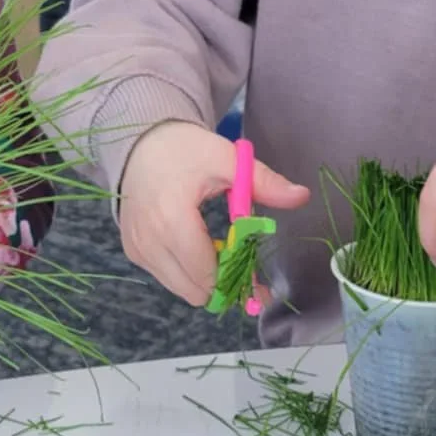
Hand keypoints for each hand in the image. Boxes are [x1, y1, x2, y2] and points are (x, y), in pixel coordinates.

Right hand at [119, 121, 309, 305]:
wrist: (141, 144)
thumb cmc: (185, 150)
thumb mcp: (227, 160)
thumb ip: (264, 183)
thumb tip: (302, 196)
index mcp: (172, 220)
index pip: (207, 273)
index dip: (237, 280)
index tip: (262, 285)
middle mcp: (149, 242)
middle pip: (196, 291)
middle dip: (225, 285)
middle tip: (246, 268)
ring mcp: (137, 250)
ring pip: (181, 289)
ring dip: (206, 280)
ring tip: (222, 253)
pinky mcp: (133, 252)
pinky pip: (167, 277)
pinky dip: (187, 271)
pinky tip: (198, 247)